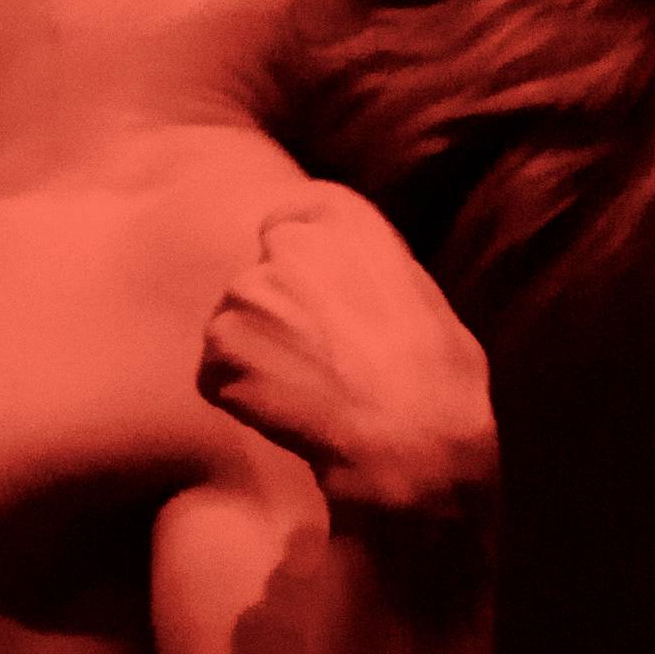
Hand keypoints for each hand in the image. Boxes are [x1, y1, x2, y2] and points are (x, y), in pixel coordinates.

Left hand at [197, 191, 499, 538]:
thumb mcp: (418, 292)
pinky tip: (286, 415)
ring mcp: (247, 295)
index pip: (290, 222)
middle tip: (316, 358)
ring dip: (257, 357)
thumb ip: (364, 271)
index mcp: (341, 217)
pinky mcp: (221, 348)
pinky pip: (217, 374)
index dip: (296, 265)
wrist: (410, 436)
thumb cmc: (436, 371)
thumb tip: (346, 282)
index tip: (312, 296)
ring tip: (305, 393)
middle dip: (276, 314)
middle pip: (259, 278)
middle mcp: (286, 245)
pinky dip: (240, 397)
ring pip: (234, 325)